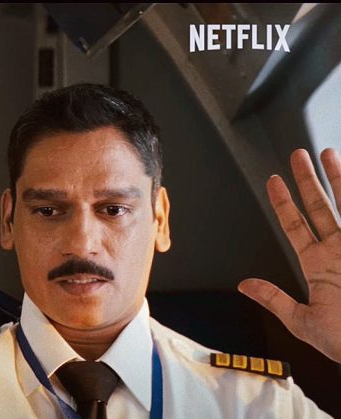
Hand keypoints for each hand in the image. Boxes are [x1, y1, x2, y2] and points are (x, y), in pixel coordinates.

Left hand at [238, 148, 340, 362]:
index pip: (296, 225)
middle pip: (321, 206)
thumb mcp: (303, 321)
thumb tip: (244, 286)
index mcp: (319, 265)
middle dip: (309, 180)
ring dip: (337, 179)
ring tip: (327, 153)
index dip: (283, 202)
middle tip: (297, 154)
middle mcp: (339, 251)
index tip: (273, 181)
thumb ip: (274, 299)